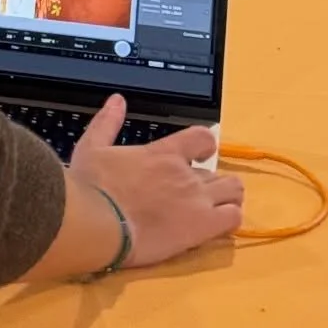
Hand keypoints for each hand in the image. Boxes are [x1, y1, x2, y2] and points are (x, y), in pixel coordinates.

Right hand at [69, 94, 242, 268]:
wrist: (97, 223)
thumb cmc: (92, 186)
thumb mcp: (92, 146)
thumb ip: (107, 122)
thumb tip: (116, 100)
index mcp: (163, 153)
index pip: (202, 138)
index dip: (205, 146)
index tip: (201, 154)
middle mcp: (186, 174)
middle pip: (220, 171)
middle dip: (214, 181)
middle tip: (200, 193)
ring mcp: (197, 200)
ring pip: (235, 193)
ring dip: (228, 198)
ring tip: (216, 209)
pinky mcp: (202, 227)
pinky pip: (234, 219)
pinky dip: (230, 220)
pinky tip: (216, 227)